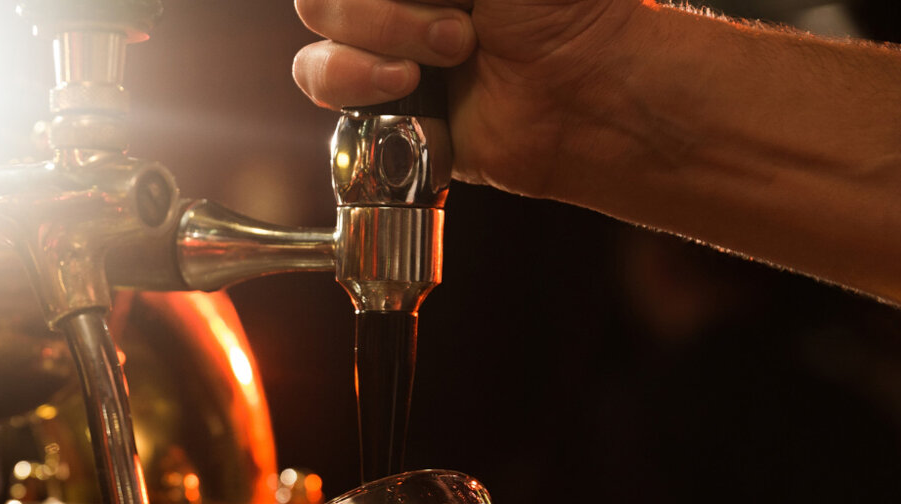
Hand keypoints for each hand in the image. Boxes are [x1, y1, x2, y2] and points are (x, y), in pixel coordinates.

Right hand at [290, 0, 650, 195]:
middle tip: (460, 30)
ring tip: (449, 57)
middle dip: (388, 10)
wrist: (582, 93)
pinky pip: (318, 76)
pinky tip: (407, 88)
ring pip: (318, 20)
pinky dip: (357, 80)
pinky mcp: (372, 97)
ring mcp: (378, 39)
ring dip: (383, 38)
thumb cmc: (562, 6)